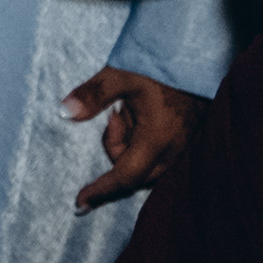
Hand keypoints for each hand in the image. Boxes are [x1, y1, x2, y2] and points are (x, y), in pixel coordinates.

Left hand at [65, 66, 200, 208]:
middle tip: (117, 114)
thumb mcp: (121, 75)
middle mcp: (171, 152)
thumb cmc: (160, 67)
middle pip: (131, 173)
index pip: (124, 178)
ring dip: (127, 143)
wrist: (197, 59)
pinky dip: (139, 141)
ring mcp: (180, 149)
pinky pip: (155, 156)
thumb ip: (93, 95)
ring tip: (129, 108)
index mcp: (156, 141)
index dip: (100, 191)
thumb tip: (64, 112)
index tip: (79, 203)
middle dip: (114, 149)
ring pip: (142, 165)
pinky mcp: (182, 143)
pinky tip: (139, 114)